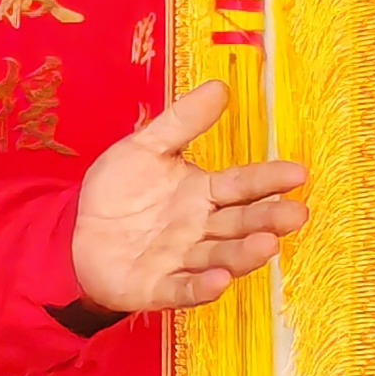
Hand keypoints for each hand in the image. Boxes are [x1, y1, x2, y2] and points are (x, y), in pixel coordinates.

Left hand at [68, 80, 310, 312]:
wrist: (76, 233)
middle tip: (296, 214)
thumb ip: (182, 121)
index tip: (298, 172)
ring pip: (219, 257)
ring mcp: (181, 261)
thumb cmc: (119, 193)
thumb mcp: (145, 148)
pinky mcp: (156, 288)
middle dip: (267, 220)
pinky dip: (201, 287)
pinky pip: (182, 289)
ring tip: (267, 246)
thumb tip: (219, 86)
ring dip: (243, 254)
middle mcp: (199, 229)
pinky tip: (220, 280)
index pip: (240, 185)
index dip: (268, 179)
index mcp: (202, 194)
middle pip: (239, 224)